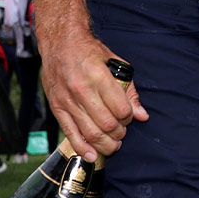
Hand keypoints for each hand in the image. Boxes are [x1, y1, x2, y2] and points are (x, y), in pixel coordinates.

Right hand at [40, 30, 148, 161]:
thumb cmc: (89, 51)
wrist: (60, 42)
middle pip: (107, 124)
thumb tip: (142, 115)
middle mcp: (81, 90)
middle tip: (122, 132)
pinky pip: (70, 133)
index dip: (129, 118)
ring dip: (106, 144)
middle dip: (119, 133)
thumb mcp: (115, 62)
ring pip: (90, 133)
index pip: (121, 109)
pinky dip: (83, 148)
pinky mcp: (56, 108)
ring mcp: (67, 100)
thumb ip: (129, 90)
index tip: (129, 116)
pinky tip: (93, 155)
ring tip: (113, 144)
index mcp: (99, 76)